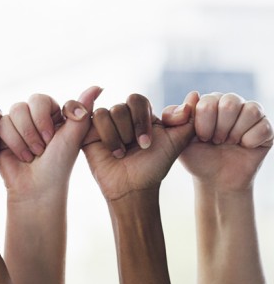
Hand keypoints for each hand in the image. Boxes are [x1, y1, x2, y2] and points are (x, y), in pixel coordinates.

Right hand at [0, 86, 101, 202]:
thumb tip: (98, 86)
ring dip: (24, 138)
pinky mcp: (2, 134)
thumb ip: (82, 110)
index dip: (44, 119)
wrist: (37, 188)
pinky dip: (13, 142)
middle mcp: (33, 116)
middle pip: (25, 105)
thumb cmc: (58, 165)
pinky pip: (1, 124)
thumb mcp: (73, 136)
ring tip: (32, 155)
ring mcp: (17, 125)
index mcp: (52, 114)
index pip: (41, 100)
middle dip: (33, 130)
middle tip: (42, 149)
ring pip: (13, 113)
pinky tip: (21, 156)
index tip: (52, 139)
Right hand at [83, 92, 198, 199]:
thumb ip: (187, 120)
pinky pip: (94, 118)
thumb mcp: (176, 142)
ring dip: (118, 136)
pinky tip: (113, 151)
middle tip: (135, 149)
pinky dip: (107, 136)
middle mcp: (121, 116)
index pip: (137, 100)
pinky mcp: (89, 132)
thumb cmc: (154, 166)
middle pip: (122, 107)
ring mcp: (104, 124)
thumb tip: (194, 96)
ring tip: (122, 153)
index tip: (147, 143)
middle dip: (130, 130)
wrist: (134, 187)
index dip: (141, 119)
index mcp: (140, 115)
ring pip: (107, 113)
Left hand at [177, 92, 272, 191]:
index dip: (204, 124)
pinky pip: (264, 127)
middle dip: (220, 129)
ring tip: (229, 143)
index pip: (208, 101)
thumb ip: (175, 116)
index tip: (202, 138)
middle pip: (230, 103)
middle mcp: (231, 103)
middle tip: (216, 141)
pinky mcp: (266, 128)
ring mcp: (250, 115)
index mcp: (209, 102)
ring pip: (251, 111)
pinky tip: (244, 146)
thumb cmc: (197, 157)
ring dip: (236, 133)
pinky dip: (251, 141)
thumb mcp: (178, 138)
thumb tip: (193, 94)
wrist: (216, 179)